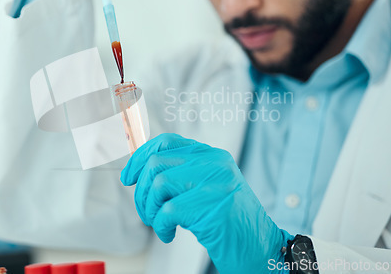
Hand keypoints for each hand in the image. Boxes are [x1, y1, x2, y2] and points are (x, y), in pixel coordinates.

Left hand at [120, 133, 292, 273]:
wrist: (261, 248)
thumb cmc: (229, 222)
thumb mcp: (207, 187)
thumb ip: (181, 173)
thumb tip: (140, 170)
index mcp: (211, 155)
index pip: (167, 142)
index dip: (141, 157)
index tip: (128, 177)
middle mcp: (214, 161)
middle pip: (157, 162)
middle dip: (141, 190)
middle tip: (146, 212)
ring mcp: (214, 180)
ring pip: (158, 183)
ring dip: (149, 209)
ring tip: (158, 224)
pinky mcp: (210, 204)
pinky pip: (167, 210)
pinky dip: (160, 226)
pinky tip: (169, 234)